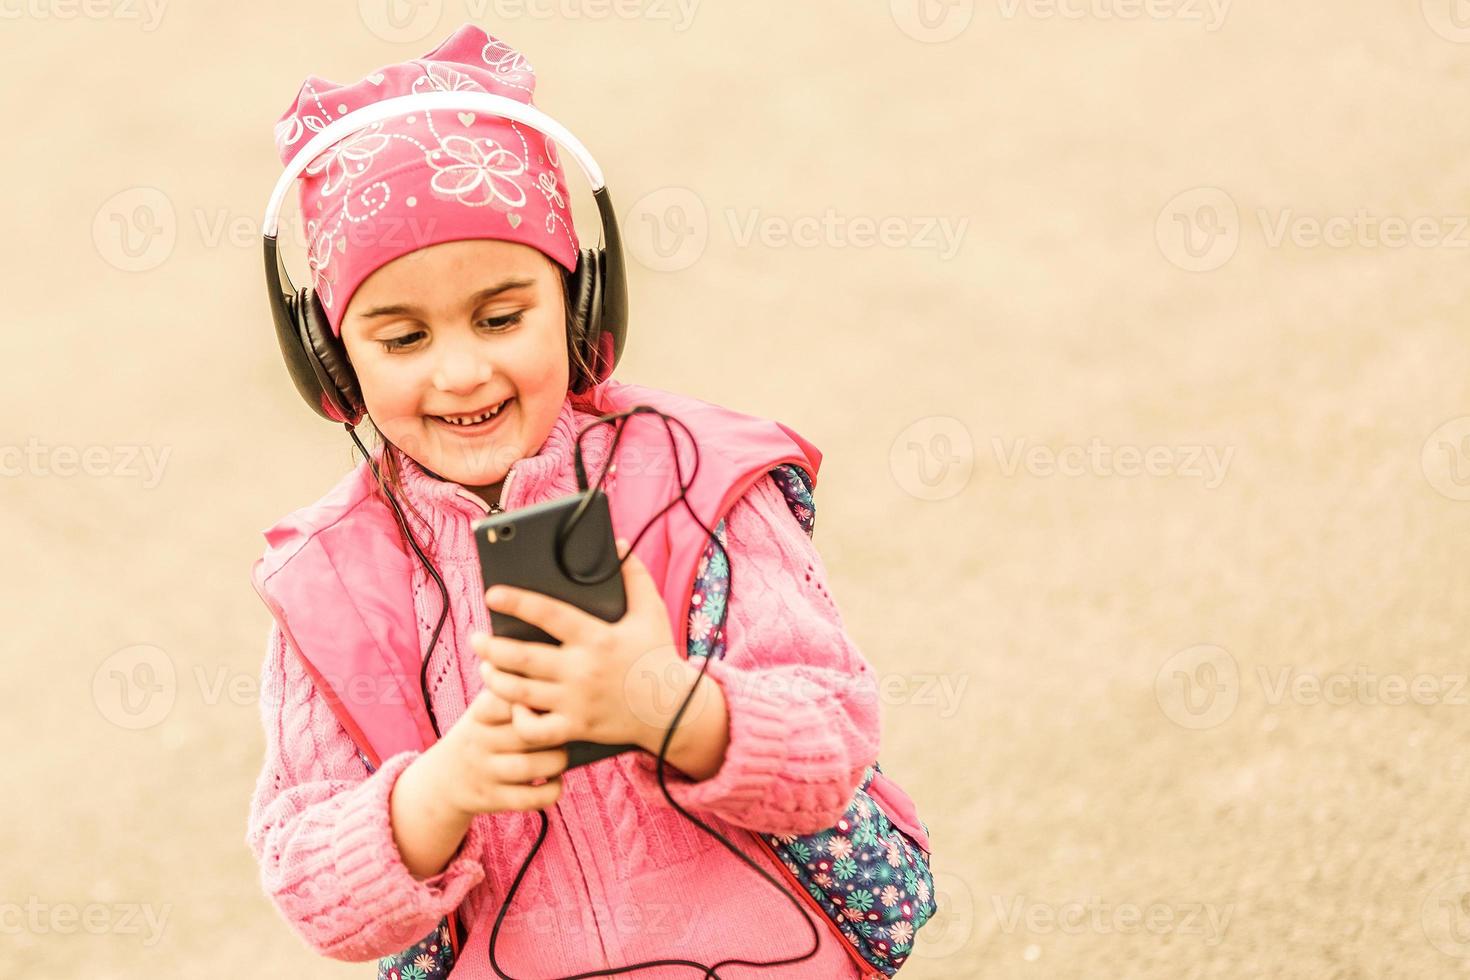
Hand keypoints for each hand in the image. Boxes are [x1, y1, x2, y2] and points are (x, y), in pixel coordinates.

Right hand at [423, 684, 567, 817]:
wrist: (444, 779)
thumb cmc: (484, 732)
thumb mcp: (485, 707)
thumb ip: (513, 688)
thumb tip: (553, 661)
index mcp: (480, 713)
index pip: (509, 698)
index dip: (535, 699)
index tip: (550, 698)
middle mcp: (479, 741)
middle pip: (525, 732)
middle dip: (553, 730)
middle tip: (565, 727)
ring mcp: (485, 772)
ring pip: (529, 766)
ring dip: (556, 760)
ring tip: (560, 753)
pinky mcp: (493, 799)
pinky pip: (530, 799)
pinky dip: (551, 790)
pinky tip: (554, 780)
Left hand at [473, 538, 711, 754]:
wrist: (675, 709)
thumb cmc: (657, 655)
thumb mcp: (651, 610)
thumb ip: (634, 574)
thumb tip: (617, 543)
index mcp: (596, 637)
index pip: (548, 613)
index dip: (516, 601)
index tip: (492, 594)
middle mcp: (582, 669)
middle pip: (522, 657)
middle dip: (491, 646)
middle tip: (477, 638)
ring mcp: (577, 701)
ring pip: (520, 693)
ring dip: (495, 679)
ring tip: (487, 667)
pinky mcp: (577, 728)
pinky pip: (536, 730)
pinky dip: (518, 719)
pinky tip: (514, 706)